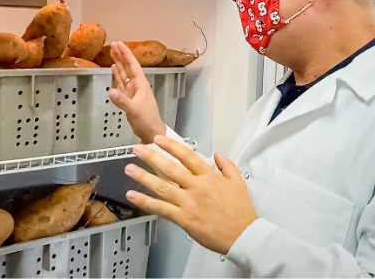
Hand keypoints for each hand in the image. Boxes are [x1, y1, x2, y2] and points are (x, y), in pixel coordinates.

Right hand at [109, 41, 165, 143]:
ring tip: (112, 52)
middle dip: (121, 55)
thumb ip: (122, 101)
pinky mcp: (128, 98)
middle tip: (113, 44)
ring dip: (119, 63)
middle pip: (128, 67)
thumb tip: (110, 91)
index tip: (119, 44)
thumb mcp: (134, 110)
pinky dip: (117, 75)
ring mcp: (133, 91)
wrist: (151, 132)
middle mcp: (137, 85)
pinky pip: (122, 83)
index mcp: (141, 85)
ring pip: (124, 73)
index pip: (133, 65)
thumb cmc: (146, 121)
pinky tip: (114, 69)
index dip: (126, 54)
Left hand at [125, 136, 258, 254]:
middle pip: (170, 168)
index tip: (159, 139)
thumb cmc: (241, 211)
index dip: (171, 146)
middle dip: (152, 157)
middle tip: (137, 149)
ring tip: (130, 169)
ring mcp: (189, 203)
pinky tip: (133, 196)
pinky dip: (146, 202)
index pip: (187, 156)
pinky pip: (161, 208)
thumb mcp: (238, 182)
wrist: (244, 235)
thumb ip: (227, 166)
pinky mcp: (184, 219)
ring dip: (144, 177)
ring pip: (162, 187)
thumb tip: (217, 155)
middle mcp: (197, 187)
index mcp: (209, 176)